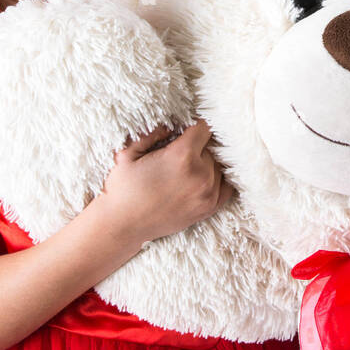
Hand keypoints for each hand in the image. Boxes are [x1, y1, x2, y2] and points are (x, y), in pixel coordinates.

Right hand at [92, 117, 231, 250]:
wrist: (122, 225)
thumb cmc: (122, 188)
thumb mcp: (128, 152)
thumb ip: (153, 133)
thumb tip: (172, 125)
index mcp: (182, 156)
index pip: (205, 127)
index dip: (196, 124)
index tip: (189, 127)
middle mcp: (201, 174)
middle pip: (211, 146)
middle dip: (198, 145)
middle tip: (181, 150)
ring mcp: (208, 193)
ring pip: (219, 165)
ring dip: (208, 162)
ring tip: (187, 167)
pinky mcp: (209, 208)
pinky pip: (227, 185)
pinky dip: (219, 178)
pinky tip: (204, 176)